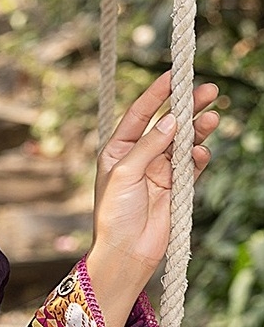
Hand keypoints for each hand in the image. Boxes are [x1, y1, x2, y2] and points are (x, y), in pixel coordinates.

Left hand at [86, 70, 218, 326]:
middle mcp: (139, 156)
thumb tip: (172, 119)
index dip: (157, 93)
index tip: (174, 74)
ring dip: (198, 130)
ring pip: (184, 142)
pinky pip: (192, 166)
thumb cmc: (114, 214)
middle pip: (167, 124)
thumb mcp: (125, 174)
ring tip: (212, 118)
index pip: (139, 114)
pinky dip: (199, 158)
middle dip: (187, 107)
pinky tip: (203, 153)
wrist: (126, 251)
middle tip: (208, 91)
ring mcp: (159, 170)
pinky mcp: (176, 187)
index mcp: (118, 149)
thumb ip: (149, 146)